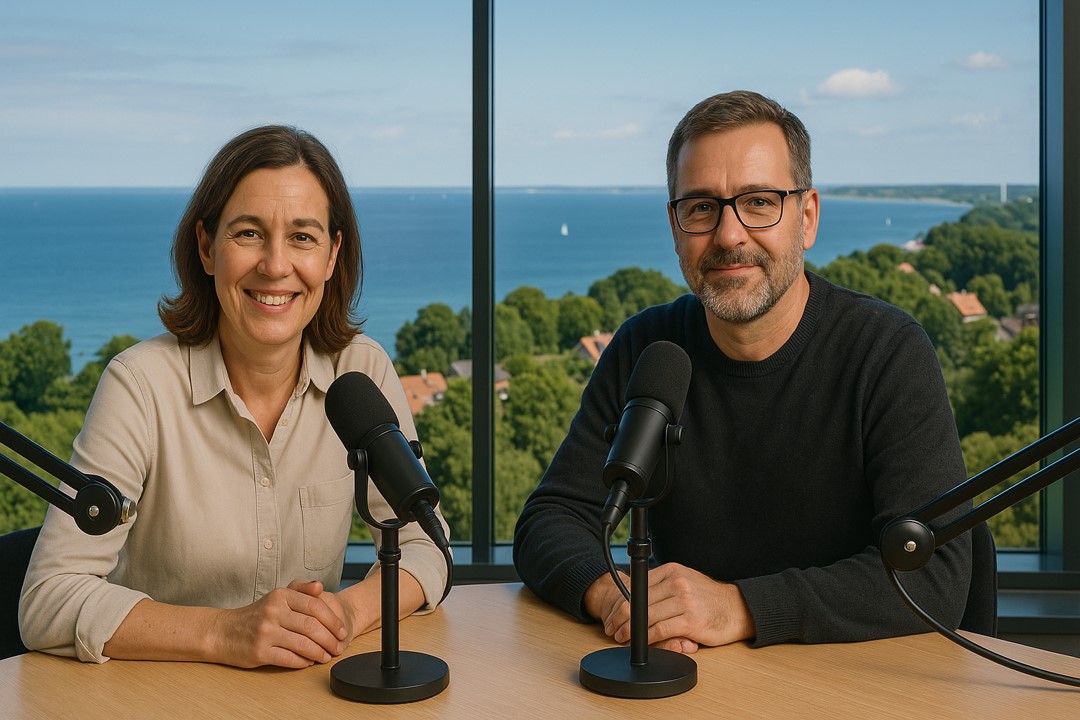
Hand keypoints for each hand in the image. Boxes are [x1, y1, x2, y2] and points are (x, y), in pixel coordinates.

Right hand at [209, 581, 348, 667]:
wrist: (222, 632)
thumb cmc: (255, 615)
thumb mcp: (277, 597)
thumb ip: (300, 589)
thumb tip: (320, 587)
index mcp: (280, 596)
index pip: (316, 606)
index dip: (333, 621)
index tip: (342, 631)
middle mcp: (273, 612)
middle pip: (312, 627)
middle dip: (330, 639)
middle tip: (339, 647)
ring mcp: (265, 633)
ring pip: (303, 644)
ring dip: (320, 653)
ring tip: (327, 656)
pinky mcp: (259, 652)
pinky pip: (289, 658)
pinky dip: (303, 661)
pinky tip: (309, 662)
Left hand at [586, 563, 754, 652]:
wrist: (737, 609)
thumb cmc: (709, 598)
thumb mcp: (684, 581)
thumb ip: (662, 586)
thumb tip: (633, 597)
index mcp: (672, 571)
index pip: (637, 586)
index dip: (621, 602)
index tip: (612, 613)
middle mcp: (677, 583)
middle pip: (638, 601)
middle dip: (621, 617)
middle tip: (612, 628)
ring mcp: (684, 601)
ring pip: (646, 616)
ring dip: (630, 630)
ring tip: (622, 637)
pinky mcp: (690, 621)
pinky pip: (660, 630)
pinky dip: (646, 638)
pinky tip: (640, 643)